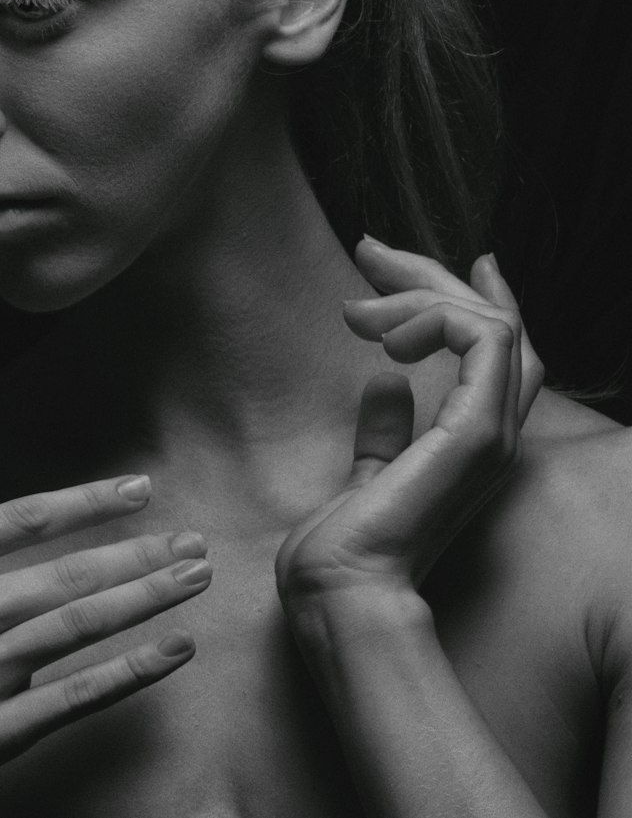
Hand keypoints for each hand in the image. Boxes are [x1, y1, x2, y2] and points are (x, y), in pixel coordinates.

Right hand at [0, 477, 209, 817]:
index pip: (25, 518)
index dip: (89, 500)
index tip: (138, 489)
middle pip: (69, 570)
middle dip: (140, 552)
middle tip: (192, 540)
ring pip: (82, 624)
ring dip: (148, 598)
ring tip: (196, 578)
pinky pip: (76, 696)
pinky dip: (132, 670)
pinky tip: (174, 649)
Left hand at [276, 238, 544, 622]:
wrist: (340, 590)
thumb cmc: (345, 547)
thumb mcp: (367, 473)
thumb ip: (383, 432)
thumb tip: (385, 384)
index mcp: (473, 441)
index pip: (503, 354)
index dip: (483, 299)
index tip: (462, 259)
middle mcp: (494, 433)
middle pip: (495, 326)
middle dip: (431, 277)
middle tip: (369, 252)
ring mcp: (492, 433)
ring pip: (491, 322)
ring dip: (421, 292)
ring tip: (355, 308)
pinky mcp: (476, 431)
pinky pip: (482, 338)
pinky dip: (434, 316)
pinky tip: (383, 334)